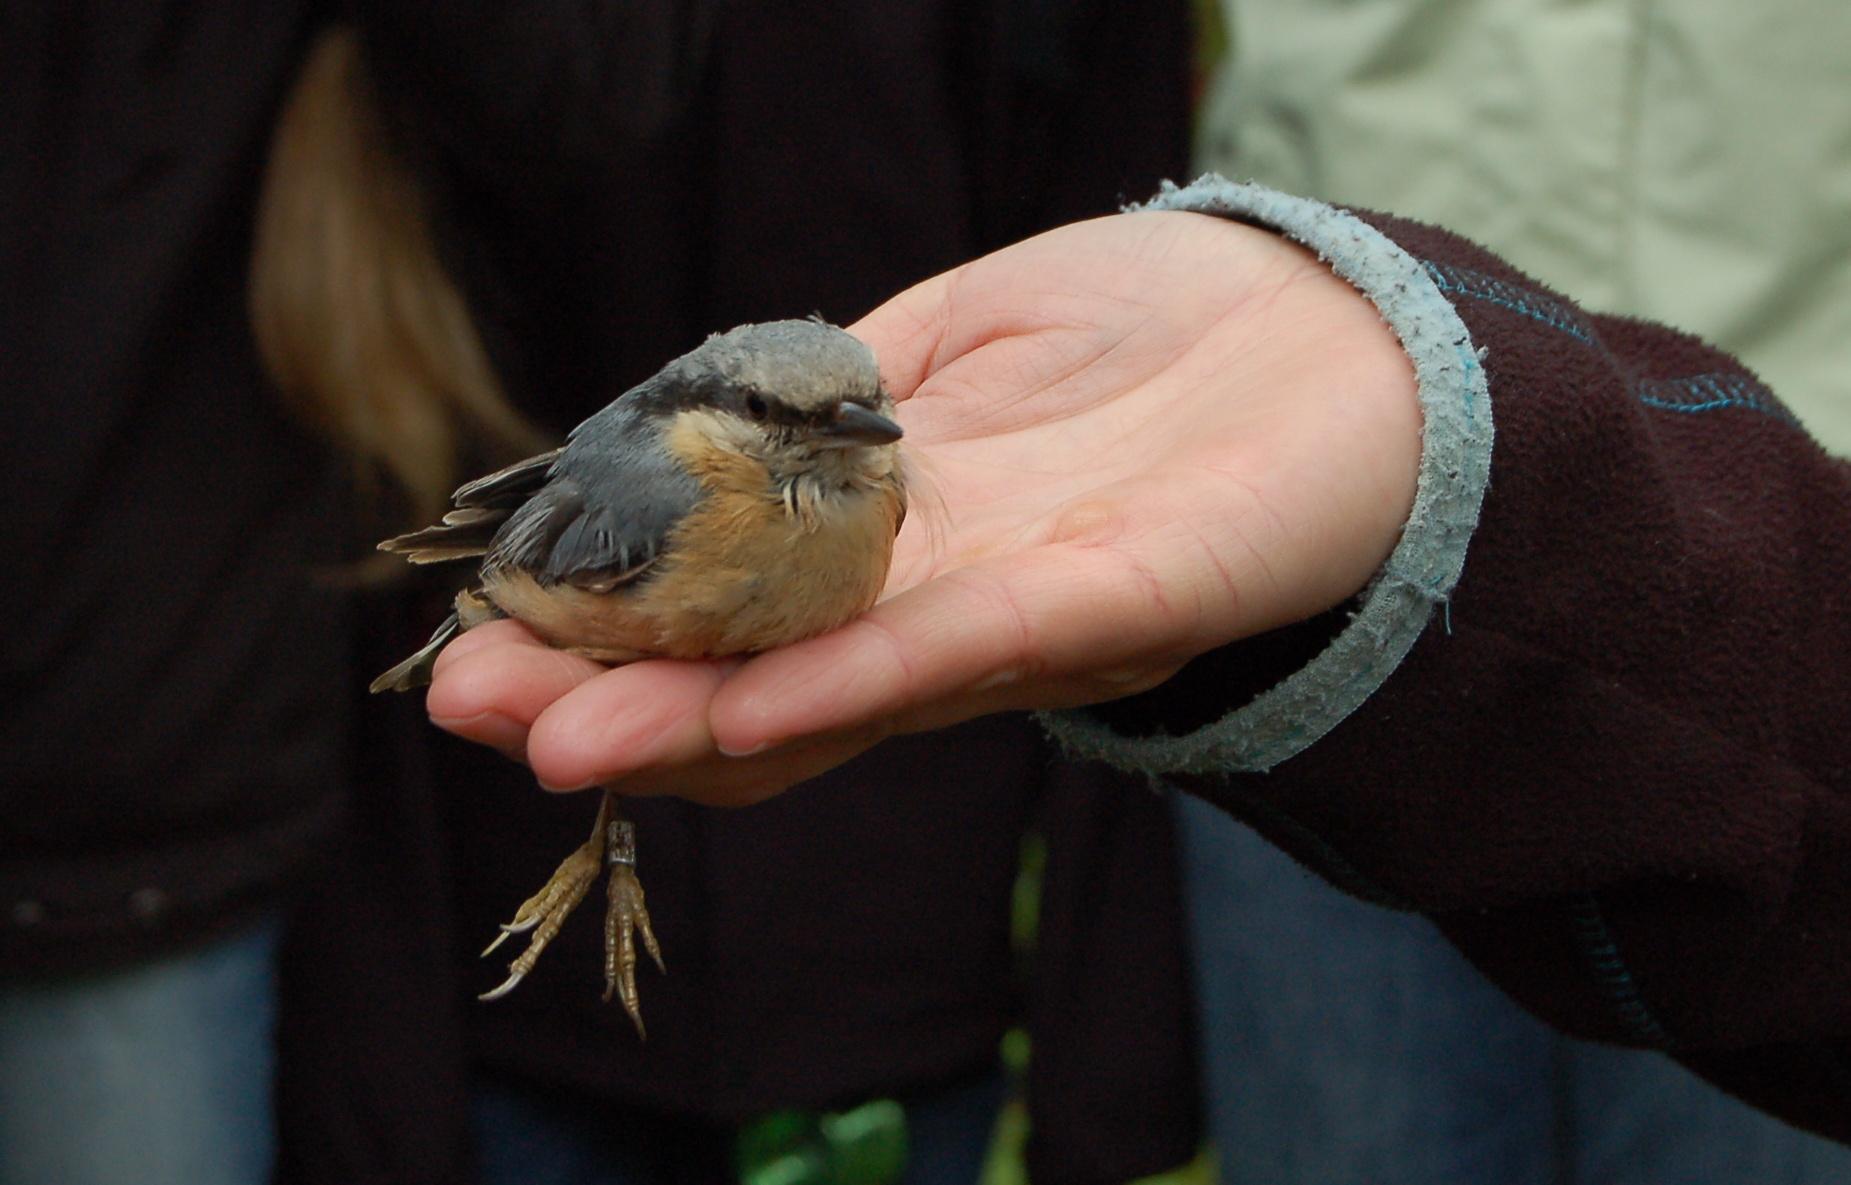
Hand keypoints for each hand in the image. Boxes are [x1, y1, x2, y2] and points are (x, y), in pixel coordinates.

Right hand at [426, 210, 1421, 803]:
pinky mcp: (1133, 597)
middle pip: (770, 669)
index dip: (616, 626)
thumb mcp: (956, 338)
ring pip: (847, 685)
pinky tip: (749, 710)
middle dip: (621, 695)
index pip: (735, 604)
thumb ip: (835, 399)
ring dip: (704, 722)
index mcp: (901, 538)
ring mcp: (1033, 613)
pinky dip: (860, 681)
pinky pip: (977, 648)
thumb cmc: (1152, 324)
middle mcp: (948, 600)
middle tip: (476, 708)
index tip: (486, 633)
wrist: (1341, 326)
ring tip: (564, 744)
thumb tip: (693, 434)